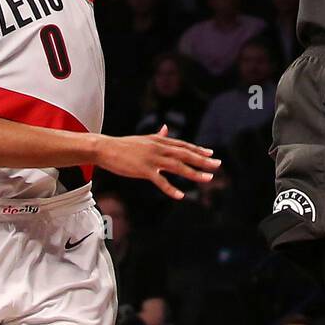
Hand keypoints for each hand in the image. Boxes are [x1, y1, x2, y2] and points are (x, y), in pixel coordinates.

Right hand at [97, 124, 219, 199]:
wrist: (106, 148)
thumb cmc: (125, 145)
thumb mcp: (145, 138)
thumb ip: (158, 135)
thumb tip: (166, 128)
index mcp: (160, 141)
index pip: (183, 145)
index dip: (198, 150)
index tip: (211, 154)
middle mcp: (159, 148)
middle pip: (185, 154)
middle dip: (203, 160)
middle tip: (218, 165)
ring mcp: (152, 159)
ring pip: (178, 166)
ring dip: (194, 173)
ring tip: (208, 178)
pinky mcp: (144, 170)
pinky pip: (160, 181)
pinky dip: (171, 188)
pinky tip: (180, 195)